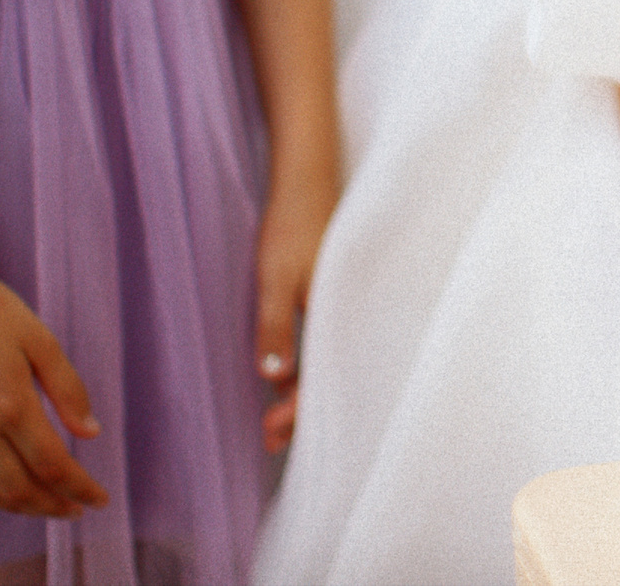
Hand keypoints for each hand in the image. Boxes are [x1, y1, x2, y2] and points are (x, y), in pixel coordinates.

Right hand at [0, 258, 108, 518]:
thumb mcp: (42, 341)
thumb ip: (68, 390)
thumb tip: (91, 436)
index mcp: (10, 404)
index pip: (52, 465)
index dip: (79, 488)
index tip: (100, 499)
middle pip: (18, 489)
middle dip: (52, 506)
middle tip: (75, 509)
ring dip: (15, 506)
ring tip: (42, 506)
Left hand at [254, 161, 336, 452]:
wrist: (306, 179)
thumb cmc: (292, 226)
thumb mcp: (275, 279)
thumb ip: (275, 328)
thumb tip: (272, 378)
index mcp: (340, 312)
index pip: (323, 377)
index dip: (297, 410)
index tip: (270, 431)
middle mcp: (350, 313)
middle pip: (333, 376)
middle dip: (301, 410)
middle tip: (269, 439)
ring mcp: (344, 304)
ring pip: (330, 361)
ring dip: (303, 390)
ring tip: (274, 417)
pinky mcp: (336, 297)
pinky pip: (328, 342)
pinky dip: (308, 365)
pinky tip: (289, 375)